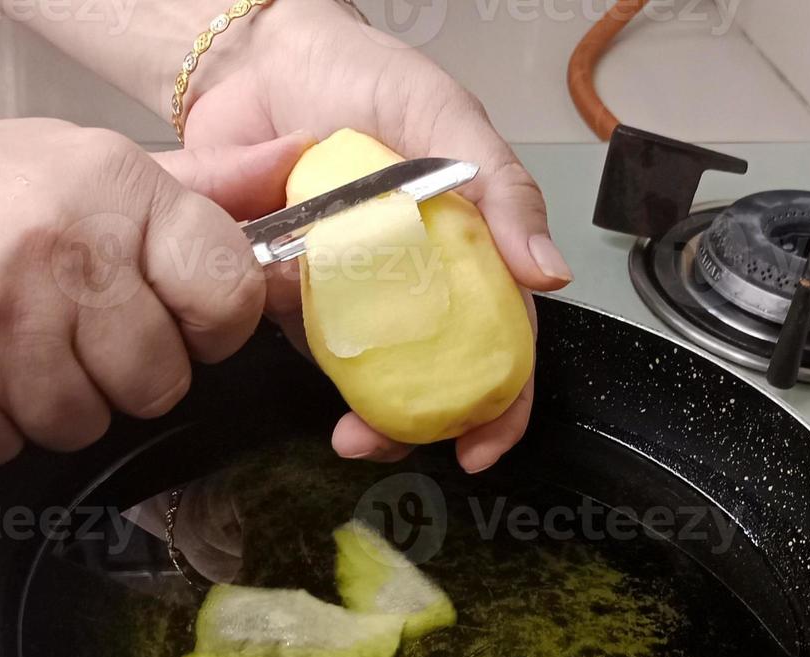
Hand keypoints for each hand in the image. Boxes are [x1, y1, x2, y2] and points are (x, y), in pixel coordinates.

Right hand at [0, 117, 309, 465]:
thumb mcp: (80, 165)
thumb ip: (200, 185)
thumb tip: (301, 168)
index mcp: (111, 184)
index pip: (227, 292)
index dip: (208, 326)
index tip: (172, 318)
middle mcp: (59, 245)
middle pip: (160, 382)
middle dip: (120, 374)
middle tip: (63, 330)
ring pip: (85, 425)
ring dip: (49, 404)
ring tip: (3, 343)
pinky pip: (6, 450)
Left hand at [181, 0, 569, 471]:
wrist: (260, 57)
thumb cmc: (362, 73)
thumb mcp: (446, 116)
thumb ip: (499, 190)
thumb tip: (550, 275)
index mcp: (468, 244)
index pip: (502, 336)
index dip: (502, 399)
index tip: (483, 444)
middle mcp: (415, 275)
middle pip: (434, 373)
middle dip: (422, 426)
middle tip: (392, 446)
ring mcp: (354, 287)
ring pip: (370, 371)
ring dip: (363, 413)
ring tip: (349, 434)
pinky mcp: (294, 287)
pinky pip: (305, 339)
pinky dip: (305, 360)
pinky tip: (296, 353)